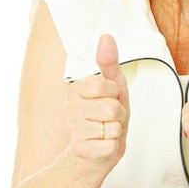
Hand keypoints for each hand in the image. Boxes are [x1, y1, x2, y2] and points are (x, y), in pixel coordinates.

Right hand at [65, 34, 129, 167]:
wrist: (95, 151)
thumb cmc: (106, 115)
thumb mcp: (113, 86)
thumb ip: (109, 62)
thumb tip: (106, 36)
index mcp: (76, 88)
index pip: (106, 85)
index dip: (115, 93)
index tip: (109, 98)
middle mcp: (69, 108)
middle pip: (111, 108)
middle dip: (119, 114)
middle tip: (109, 118)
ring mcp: (72, 130)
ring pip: (112, 128)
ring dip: (116, 131)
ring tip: (105, 131)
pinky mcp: (79, 150)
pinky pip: (110, 146)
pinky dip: (112, 147)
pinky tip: (101, 145)